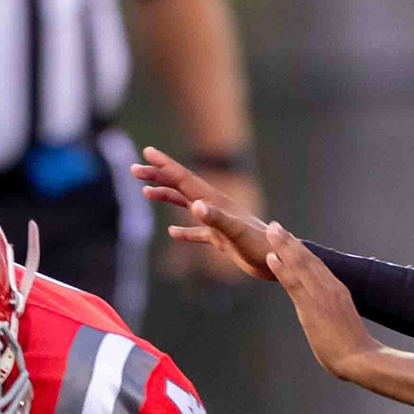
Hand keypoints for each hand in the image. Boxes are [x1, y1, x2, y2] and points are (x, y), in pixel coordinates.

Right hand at [132, 147, 279, 282]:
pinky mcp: (222, 239)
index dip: (164, 165)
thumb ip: (215, 218)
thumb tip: (194, 205)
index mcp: (214, 201)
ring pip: (185, 204)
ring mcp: (217, 222)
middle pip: (180, 187)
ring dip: (166, 196)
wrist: (280, 260)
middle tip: (134, 169)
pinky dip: (184, 231)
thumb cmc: (261, 245)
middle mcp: (214, 207)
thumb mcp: (236, 231)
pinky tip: (173, 233)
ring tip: (146, 191)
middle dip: (158, 176)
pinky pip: (197, 233)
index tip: (147, 152)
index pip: (184, 179)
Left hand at [260, 222, 380, 380]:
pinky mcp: (312, 307)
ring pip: (300, 264)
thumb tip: (325, 319)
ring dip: (284, 246)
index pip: (317, 266)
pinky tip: (271, 257)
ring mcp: (321, 296)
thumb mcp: (342, 324)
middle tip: (275, 226)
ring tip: (271, 231)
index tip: (289, 240)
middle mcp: (330, 288)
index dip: (301, 251)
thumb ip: (331, 316)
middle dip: (290, 241)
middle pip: (307, 258)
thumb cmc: (353, 349)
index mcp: (338, 291)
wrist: (362, 359)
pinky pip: (294, 283)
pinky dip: (282, 268)